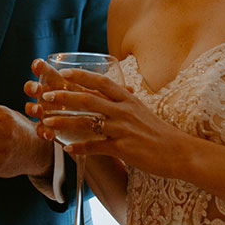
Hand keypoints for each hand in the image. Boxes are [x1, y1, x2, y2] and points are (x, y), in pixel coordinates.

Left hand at [29, 64, 191, 179]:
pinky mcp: (124, 148)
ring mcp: (123, 129)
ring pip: (88, 123)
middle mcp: (124, 111)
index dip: (82, 77)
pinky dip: (81, 148)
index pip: (102, 82)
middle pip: (90, 100)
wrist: (179, 152)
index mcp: (128, 99)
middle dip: (65, 97)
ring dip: (65, 122)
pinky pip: (97, 147)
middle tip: (46, 95)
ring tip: (47, 122)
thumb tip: (105, 96)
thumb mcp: (140, 111)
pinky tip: (68, 149)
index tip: (64, 73)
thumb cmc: (158, 132)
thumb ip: (122, 103)